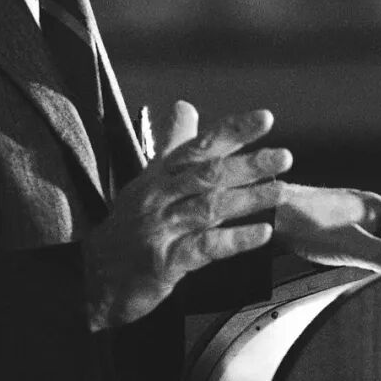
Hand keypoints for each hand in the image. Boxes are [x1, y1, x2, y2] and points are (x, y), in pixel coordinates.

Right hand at [82, 101, 291, 329]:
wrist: (98, 274)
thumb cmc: (130, 224)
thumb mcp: (148, 179)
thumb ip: (172, 143)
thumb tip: (186, 106)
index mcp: (160, 173)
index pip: (199, 144)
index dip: (232, 130)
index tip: (264, 118)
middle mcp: (160, 194)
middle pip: (207, 173)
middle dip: (248, 163)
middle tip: (283, 157)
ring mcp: (161, 226)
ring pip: (208, 206)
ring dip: (247, 198)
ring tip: (279, 191)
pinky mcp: (164, 260)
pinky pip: (204, 246)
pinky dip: (235, 239)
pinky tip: (261, 234)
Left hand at [275, 182, 380, 272]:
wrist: (269, 213)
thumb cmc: (309, 225)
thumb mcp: (354, 247)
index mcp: (373, 206)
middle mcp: (359, 202)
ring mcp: (340, 207)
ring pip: (371, 225)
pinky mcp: (323, 215)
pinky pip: (352, 230)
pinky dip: (362, 244)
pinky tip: (351, 259)